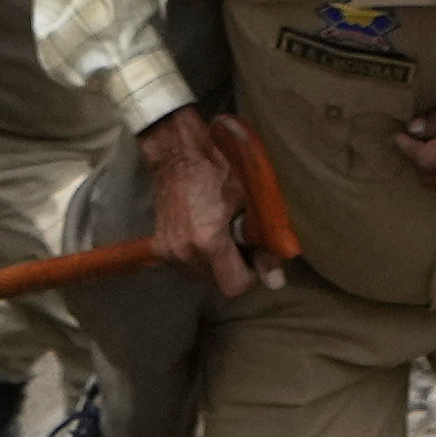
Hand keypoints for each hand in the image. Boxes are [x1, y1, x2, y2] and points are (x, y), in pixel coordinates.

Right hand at [140, 105, 281, 299]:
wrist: (178, 150)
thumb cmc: (220, 167)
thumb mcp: (251, 199)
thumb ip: (264, 243)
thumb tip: (275, 282)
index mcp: (207, 241)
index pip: (234, 287)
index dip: (251, 276)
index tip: (256, 256)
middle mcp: (184, 253)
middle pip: (218, 284)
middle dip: (235, 269)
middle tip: (242, 240)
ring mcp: (168, 251)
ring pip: (202, 277)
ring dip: (217, 264)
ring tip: (222, 233)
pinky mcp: (159, 246)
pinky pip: (188, 266)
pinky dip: (200, 257)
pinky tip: (205, 232)